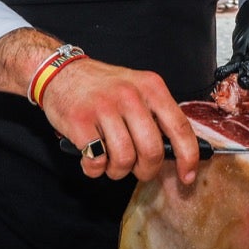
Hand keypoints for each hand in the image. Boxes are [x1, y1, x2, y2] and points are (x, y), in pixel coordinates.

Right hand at [38, 58, 202, 185]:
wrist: (61, 72)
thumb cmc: (102, 87)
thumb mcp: (136, 88)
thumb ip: (156, 114)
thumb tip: (177, 151)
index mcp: (150, 87)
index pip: (180, 127)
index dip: (188, 157)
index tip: (187, 175)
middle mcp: (129, 95)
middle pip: (152, 150)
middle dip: (146, 170)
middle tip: (137, 168)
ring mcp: (104, 107)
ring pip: (124, 160)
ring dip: (118, 170)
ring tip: (110, 160)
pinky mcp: (80, 121)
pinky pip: (96, 162)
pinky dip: (95, 168)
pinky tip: (91, 156)